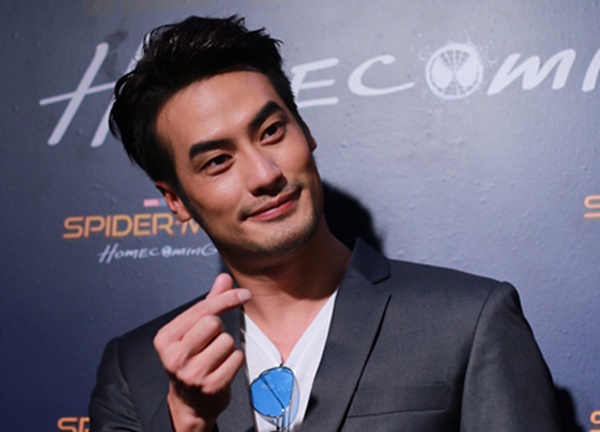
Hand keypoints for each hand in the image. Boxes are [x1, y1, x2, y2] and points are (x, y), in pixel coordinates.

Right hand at [153, 273, 250, 430]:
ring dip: (227, 346)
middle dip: (219, 328)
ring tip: (215, 356)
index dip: (226, 298)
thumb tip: (223, 278)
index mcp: (166, 338)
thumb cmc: (192, 360)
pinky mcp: (210, 386)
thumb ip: (209, 302)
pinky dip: (234, 360)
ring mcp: (192, 373)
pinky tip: (222, 367)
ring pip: (227, 341)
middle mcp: (175, 356)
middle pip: (214, 323)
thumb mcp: (193, 330)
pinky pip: (236, 358)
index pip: (201, 309)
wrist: (191, 402)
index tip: (242, 293)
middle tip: (211, 341)